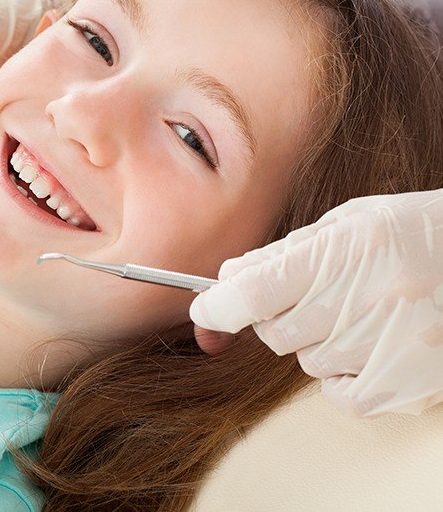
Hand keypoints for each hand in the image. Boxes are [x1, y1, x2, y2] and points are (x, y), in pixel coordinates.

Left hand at [190, 189, 442, 416]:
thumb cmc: (412, 231)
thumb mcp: (347, 223)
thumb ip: (284, 253)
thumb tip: (229, 276)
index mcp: (343, 253)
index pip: (253, 293)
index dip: (217, 305)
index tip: (204, 307)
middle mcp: (362, 304)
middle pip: (273, 330)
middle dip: (275, 313)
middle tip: (311, 292)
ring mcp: (385, 349)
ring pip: (304, 360)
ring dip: (314, 339)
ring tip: (357, 310)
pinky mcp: (404, 386)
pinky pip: (337, 394)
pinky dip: (339, 374)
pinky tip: (366, 344)